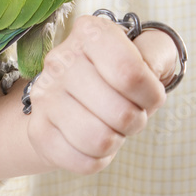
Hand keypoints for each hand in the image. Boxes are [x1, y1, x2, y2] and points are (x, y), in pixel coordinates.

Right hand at [24, 15, 173, 174]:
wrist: (81, 96)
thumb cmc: (122, 73)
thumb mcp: (149, 51)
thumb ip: (157, 52)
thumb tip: (149, 70)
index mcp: (90, 33)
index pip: (129, 73)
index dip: (151, 94)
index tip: (152, 95)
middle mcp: (61, 60)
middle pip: (119, 111)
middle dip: (136, 120)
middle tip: (132, 113)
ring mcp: (44, 97)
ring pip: (99, 140)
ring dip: (116, 140)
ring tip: (113, 126)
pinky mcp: (38, 131)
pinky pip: (82, 162)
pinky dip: (99, 159)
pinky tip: (96, 141)